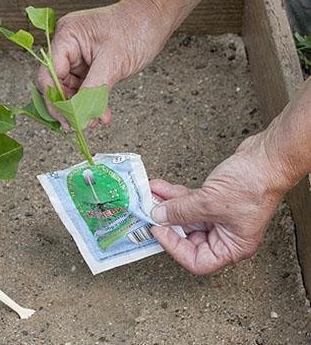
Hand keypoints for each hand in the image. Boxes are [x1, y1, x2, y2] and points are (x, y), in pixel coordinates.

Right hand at [36, 0, 172, 127]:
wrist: (155, 18)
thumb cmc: (136, 27)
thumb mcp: (113, 62)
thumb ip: (93, 90)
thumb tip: (80, 115)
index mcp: (66, 37)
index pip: (48, 75)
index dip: (55, 100)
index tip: (66, 119)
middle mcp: (67, 46)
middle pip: (56, 85)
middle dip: (69, 107)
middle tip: (78, 126)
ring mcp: (77, 56)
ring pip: (70, 90)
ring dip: (81, 108)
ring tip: (94, 121)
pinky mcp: (88, 65)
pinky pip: (83, 88)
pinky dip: (91, 102)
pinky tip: (100, 114)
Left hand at [149, 134, 292, 274]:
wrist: (268, 156)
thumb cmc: (254, 184)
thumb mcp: (209, 202)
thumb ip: (180, 212)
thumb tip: (158, 217)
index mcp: (232, 247)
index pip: (197, 260)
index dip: (174, 247)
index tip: (157, 230)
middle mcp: (226, 234)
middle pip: (188, 237)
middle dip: (166, 222)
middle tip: (148, 212)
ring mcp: (220, 216)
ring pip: (186, 216)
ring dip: (167, 205)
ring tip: (150, 196)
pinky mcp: (215, 200)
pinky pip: (189, 202)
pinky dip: (175, 195)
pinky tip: (160, 187)